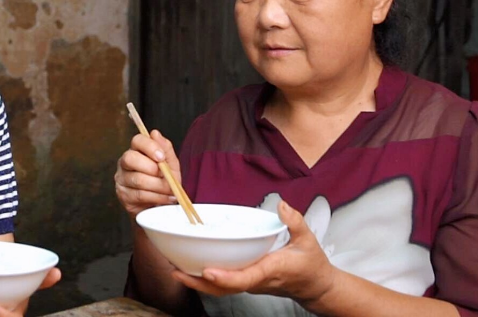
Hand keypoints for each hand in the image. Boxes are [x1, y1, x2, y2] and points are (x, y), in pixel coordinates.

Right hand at [115, 129, 179, 217]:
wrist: (160, 205)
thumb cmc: (164, 181)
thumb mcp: (170, 164)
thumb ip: (165, 149)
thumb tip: (155, 133)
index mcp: (136, 150)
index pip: (137, 140)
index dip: (149, 147)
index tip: (161, 157)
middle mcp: (124, 163)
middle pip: (130, 158)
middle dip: (151, 168)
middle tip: (166, 176)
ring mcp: (121, 179)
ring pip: (137, 179)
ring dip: (158, 186)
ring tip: (171, 191)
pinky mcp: (123, 196)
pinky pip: (139, 195)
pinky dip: (156, 197)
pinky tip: (166, 198)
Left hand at [172, 200, 336, 305]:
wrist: (316, 287)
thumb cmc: (311, 265)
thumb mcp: (308, 240)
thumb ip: (295, 222)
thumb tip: (282, 205)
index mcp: (270, 270)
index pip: (244, 278)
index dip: (225, 277)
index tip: (207, 271)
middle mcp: (256, 280)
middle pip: (224, 288)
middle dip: (200, 283)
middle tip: (177, 271)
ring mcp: (250, 283)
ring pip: (221, 288)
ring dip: (199, 282)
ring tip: (176, 270)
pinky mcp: (247, 282)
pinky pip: (224, 284)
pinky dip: (207, 280)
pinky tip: (191, 268)